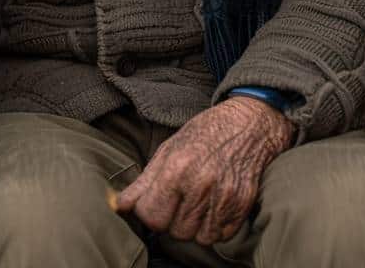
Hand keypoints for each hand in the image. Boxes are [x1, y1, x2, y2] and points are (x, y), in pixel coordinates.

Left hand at [116, 96, 294, 244]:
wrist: (246, 126)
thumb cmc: (202, 135)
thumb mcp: (168, 150)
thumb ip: (143, 182)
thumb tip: (118, 206)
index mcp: (176, 168)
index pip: (151, 216)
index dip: (149, 212)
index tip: (154, 203)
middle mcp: (200, 186)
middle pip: (174, 231)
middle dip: (171, 220)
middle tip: (177, 200)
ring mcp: (224, 198)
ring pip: (197, 238)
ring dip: (193, 225)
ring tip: (195, 201)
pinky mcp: (242, 207)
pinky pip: (220, 236)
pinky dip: (214, 227)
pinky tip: (212, 205)